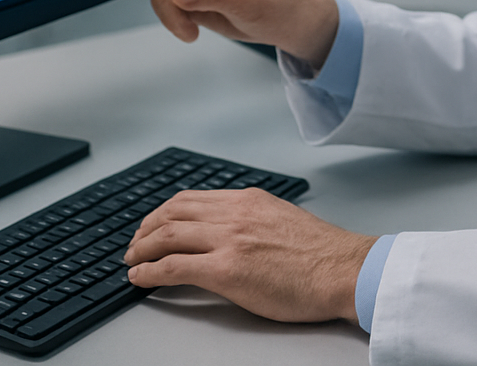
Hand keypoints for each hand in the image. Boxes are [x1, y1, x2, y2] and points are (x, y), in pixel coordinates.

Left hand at [123, 188, 377, 324]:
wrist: (345, 270)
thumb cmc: (324, 255)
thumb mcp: (284, 219)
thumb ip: (254, 221)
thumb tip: (234, 234)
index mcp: (249, 200)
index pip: (193, 199)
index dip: (165, 212)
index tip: (154, 224)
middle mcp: (235, 213)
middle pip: (172, 212)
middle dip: (146, 228)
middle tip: (135, 243)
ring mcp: (229, 240)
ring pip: (167, 236)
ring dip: (142, 248)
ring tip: (131, 260)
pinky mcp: (227, 270)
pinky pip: (173, 267)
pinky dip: (149, 272)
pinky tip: (140, 278)